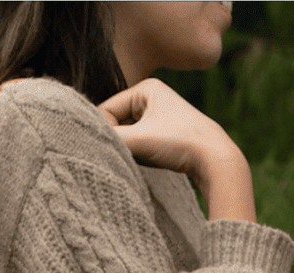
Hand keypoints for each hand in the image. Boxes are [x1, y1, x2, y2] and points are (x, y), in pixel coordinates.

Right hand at [98, 78, 255, 221]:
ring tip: (141, 160)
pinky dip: (138, 157)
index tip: (112, 150)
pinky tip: (150, 164)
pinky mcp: (165, 134)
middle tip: (128, 157)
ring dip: (127, 151)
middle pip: (116, 124)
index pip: (106, 110)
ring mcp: (159, 116)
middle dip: (118, 142)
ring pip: (127, 137)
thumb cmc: (179, 144)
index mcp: (146, 87)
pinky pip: (139, 145)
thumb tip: (79, 143)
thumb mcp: (137, 141)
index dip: (105, 133)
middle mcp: (153, 97)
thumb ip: (107, 140)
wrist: (214, 159)